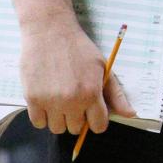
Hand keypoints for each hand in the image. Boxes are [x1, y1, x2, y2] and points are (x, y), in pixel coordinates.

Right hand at [21, 17, 134, 135]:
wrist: (50, 33)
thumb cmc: (79, 50)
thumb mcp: (103, 69)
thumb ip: (116, 95)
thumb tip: (130, 114)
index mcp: (91, 93)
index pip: (98, 126)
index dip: (97, 121)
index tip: (93, 114)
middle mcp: (71, 101)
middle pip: (76, 129)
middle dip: (78, 119)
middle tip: (75, 102)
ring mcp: (50, 101)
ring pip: (56, 128)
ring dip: (59, 119)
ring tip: (60, 102)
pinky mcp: (31, 98)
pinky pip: (38, 123)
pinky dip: (42, 117)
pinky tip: (47, 102)